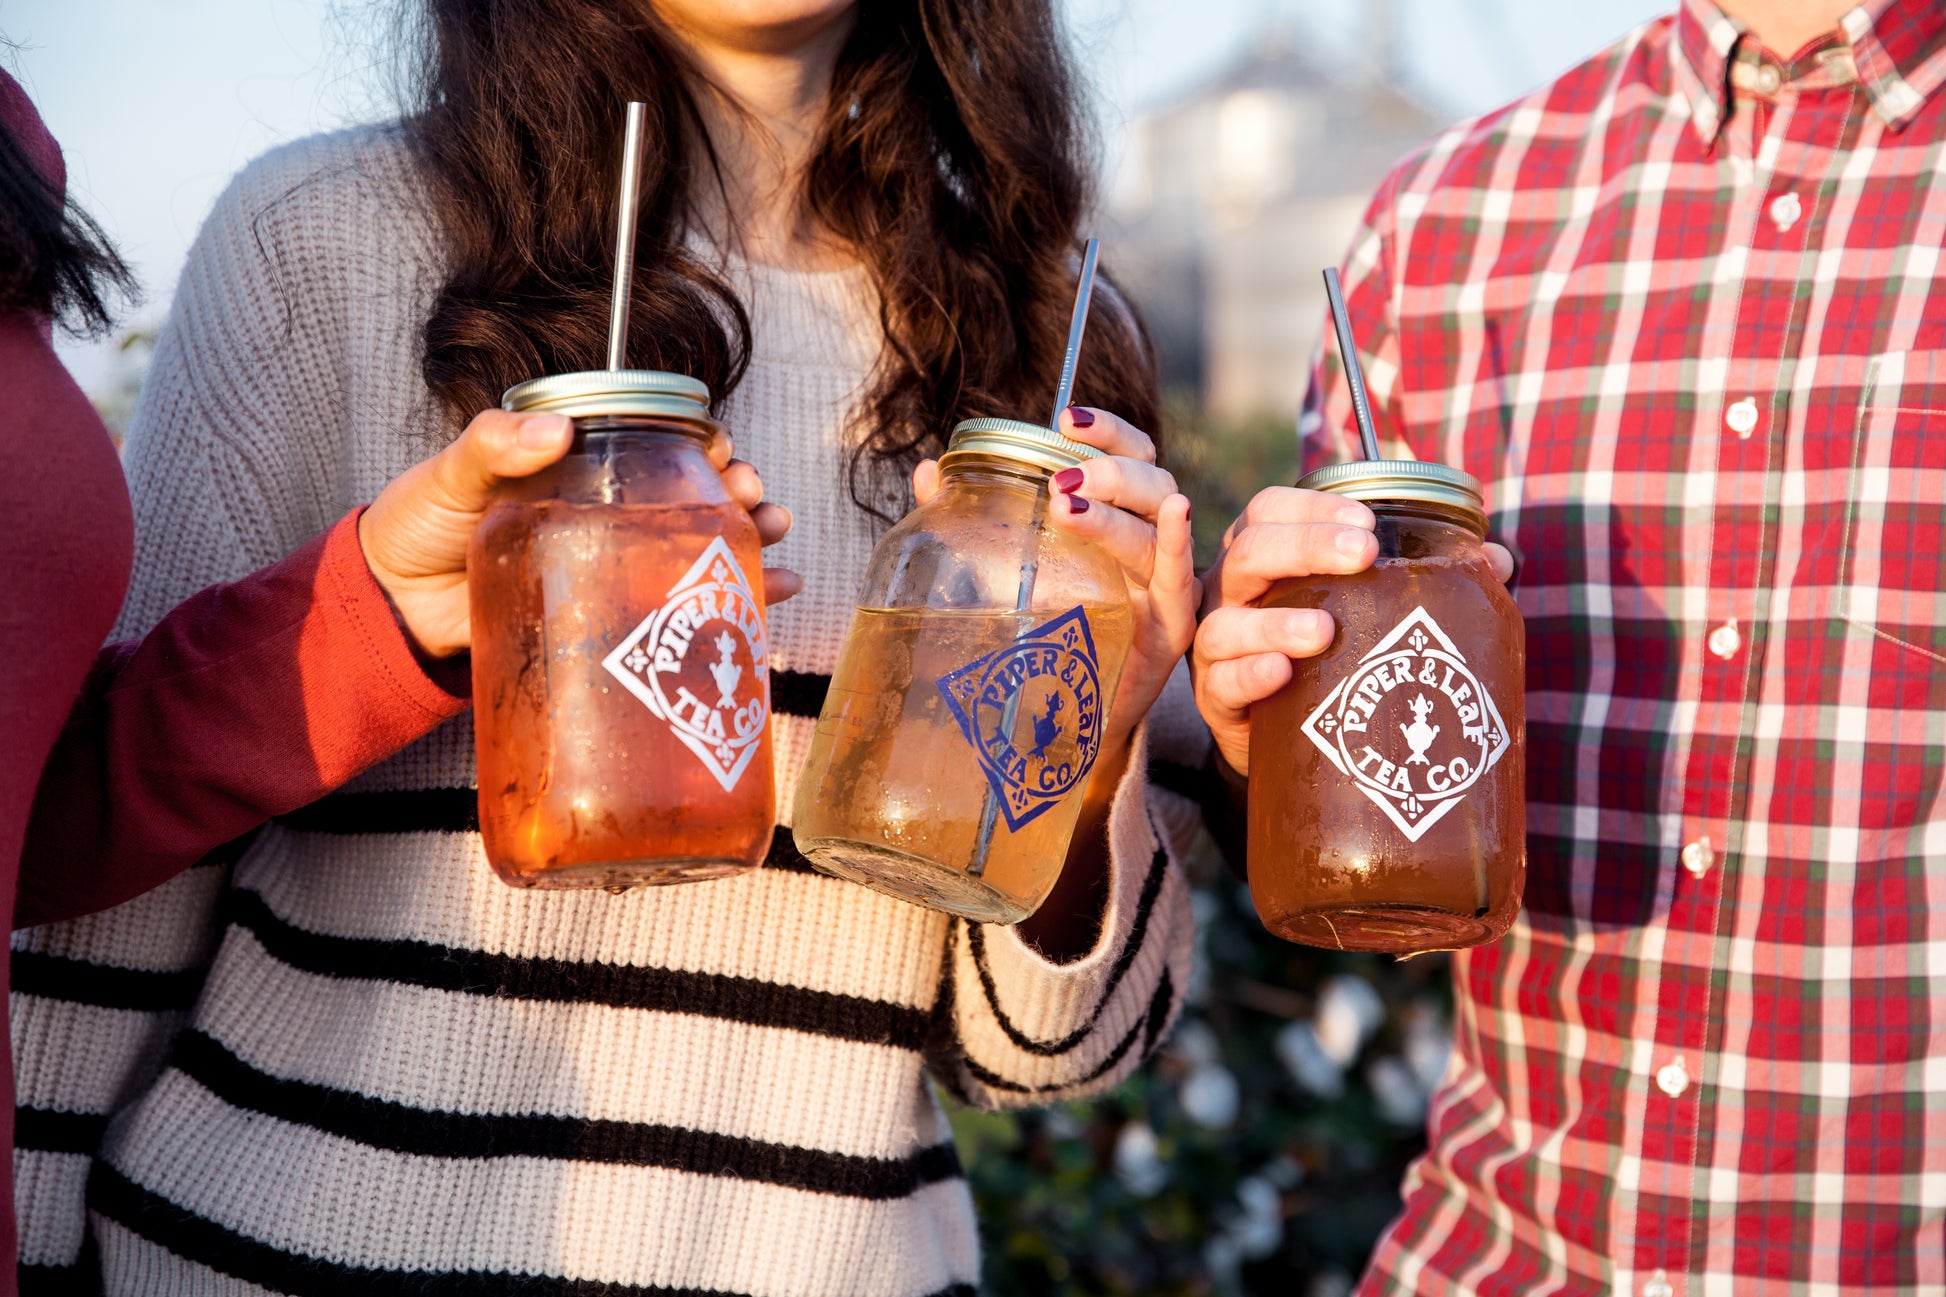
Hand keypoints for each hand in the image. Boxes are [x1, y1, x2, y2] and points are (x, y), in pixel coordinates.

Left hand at [360, 409, 799, 658]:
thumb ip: (493, 445)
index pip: (653, 441)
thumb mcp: (450, 473)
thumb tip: (554, 427)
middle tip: (750, 493)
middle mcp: (605, 511)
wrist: (391, 610)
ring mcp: (613, 563)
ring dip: (749, 536)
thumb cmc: (416, 526)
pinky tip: (774, 591)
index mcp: (577, 466)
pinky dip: (738, 599)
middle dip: (738, 488)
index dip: (696, 438)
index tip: (715, 445)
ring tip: (772, 532)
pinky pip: (684, 606)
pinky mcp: (613, 615)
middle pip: (693, 492)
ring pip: (701, 545)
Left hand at [911, 405, 1198, 754]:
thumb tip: (927, 471)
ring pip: (1158, 524)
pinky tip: (1175, 512)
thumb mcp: (1009, 573)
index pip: (1128, 455)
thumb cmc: (1042, 637)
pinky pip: (1182, 577)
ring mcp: (1164, 583)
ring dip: (1117, 506)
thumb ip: (974, 522)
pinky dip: (1179, 540)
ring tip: (1067, 505)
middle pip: (1148, 479)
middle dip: (1106, 469)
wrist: (1066, 726)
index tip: (1065, 415)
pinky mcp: (1173, 627)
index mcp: (1117, 520)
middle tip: (1059, 480)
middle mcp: (1148, 542)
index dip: (1105, 429)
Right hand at [1192, 486, 1512, 773]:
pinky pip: (1221, 682)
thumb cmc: (1331, 654)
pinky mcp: (1216, 699)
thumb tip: (1497, 559)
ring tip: (1324, 630)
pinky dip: (1249, 673)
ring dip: (1275, 621)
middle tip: (1364, 555)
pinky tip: (1280, 673)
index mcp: (1268, 556)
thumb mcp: (1371, 610)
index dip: (1314, 508)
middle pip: (1250, 550)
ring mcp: (1218, 645)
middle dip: (1305, 546)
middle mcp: (1234, 591)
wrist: (1291, 737)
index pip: (1272, 510)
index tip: (1368, 522)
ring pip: (1227, 621)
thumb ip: (1428, 582)